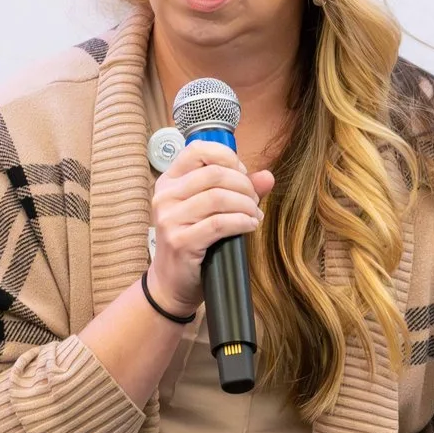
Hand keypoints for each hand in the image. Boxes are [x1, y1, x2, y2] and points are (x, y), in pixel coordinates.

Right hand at [146, 139, 271, 312]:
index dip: (228, 158)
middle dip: (244, 186)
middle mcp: (166, 196)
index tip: (242, 175)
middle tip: (254, 201)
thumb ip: (238, 190)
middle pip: (214, 174)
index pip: (197, 150)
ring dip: (246, 205)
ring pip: (218, 197)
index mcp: (170, 181)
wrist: (171, 282)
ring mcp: (170, 219)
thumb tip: (268, 176)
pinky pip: (219, 223)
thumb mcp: (210, 211)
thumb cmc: (193, 242)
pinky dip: (242, 222)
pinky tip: (250, 226)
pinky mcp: (180, 241)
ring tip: (254, 215)